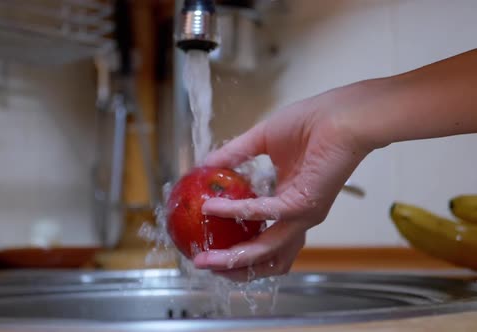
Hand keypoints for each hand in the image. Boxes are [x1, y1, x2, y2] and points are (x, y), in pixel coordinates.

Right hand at [193, 82, 379, 280]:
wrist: (342, 115)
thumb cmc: (311, 123)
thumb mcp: (262, 140)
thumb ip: (235, 154)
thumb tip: (206, 164)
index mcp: (288, 202)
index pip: (264, 238)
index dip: (238, 247)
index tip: (210, 246)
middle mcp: (296, 216)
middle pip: (265, 257)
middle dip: (233, 267)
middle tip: (203, 264)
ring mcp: (301, 215)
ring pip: (265, 250)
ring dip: (234, 258)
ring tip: (206, 259)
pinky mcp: (303, 204)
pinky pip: (263, 212)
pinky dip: (235, 211)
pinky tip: (213, 208)